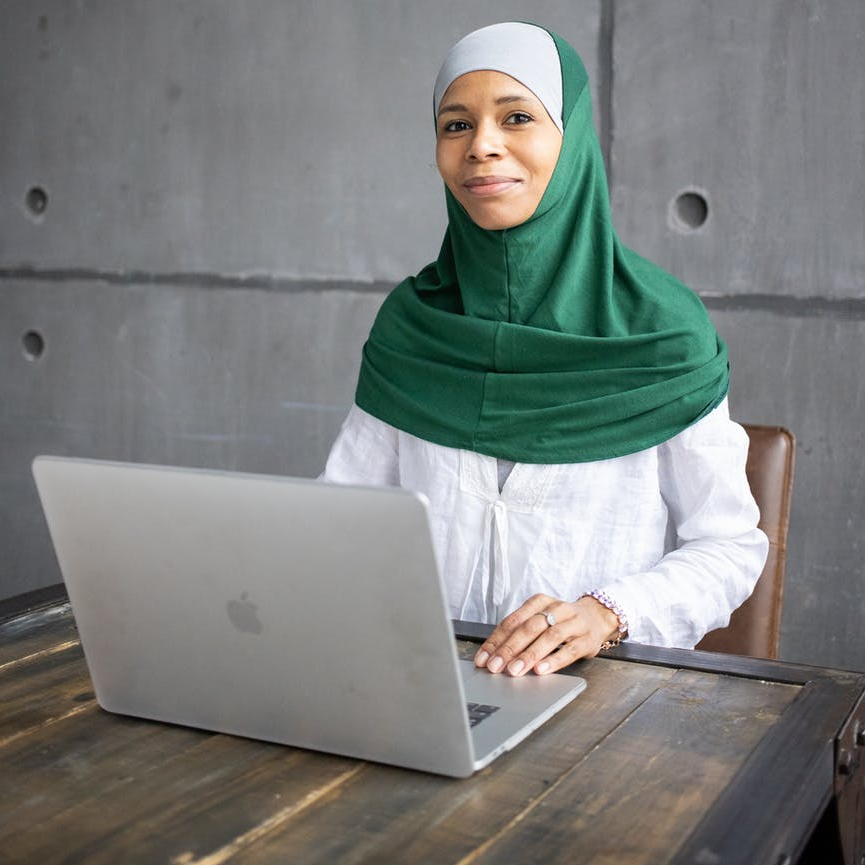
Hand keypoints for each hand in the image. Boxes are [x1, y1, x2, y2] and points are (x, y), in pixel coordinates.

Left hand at [474, 593, 619, 675]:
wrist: (597, 616)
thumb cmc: (560, 621)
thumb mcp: (540, 617)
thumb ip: (519, 632)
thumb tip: (493, 655)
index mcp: (539, 601)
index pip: (512, 621)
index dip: (496, 641)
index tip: (483, 658)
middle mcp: (556, 609)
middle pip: (528, 628)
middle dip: (509, 649)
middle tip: (495, 667)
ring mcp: (573, 623)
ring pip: (549, 638)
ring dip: (529, 655)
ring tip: (515, 670)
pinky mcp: (587, 639)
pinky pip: (569, 650)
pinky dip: (554, 660)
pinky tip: (541, 670)